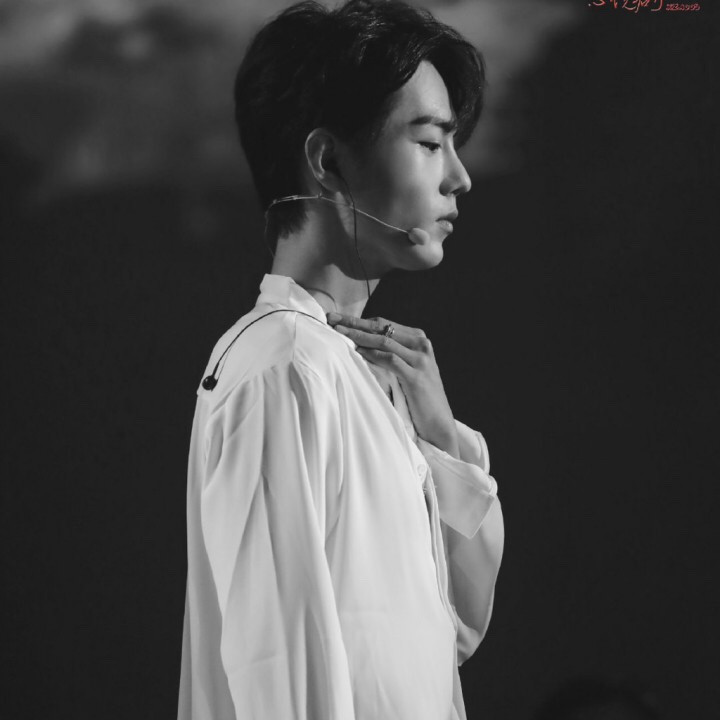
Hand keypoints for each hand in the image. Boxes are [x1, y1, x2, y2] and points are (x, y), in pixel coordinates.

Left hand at [327, 312, 459, 457]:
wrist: (439, 423)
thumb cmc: (418, 398)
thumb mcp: (408, 369)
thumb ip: (392, 354)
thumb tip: (359, 344)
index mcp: (419, 339)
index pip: (384, 324)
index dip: (358, 319)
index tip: (336, 317)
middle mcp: (422, 345)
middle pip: (381, 328)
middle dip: (353, 322)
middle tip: (331, 317)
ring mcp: (421, 360)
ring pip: (383, 341)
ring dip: (358, 335)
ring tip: (337, 332)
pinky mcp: (416, 377)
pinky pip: (389, 360)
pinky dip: (371, 354)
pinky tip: (355, 351)